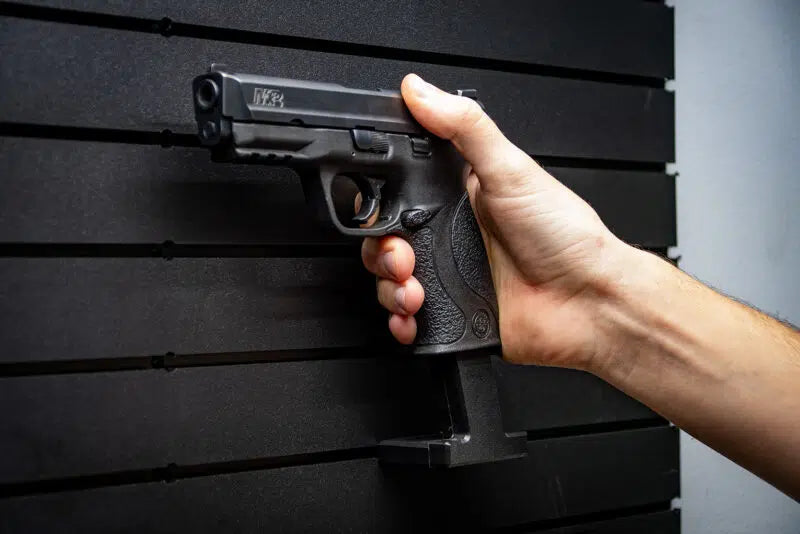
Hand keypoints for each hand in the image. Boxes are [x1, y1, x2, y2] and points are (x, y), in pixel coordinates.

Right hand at [361, 74, 631, 369]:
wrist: (588, 301)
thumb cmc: (566, 236)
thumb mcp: (512, 170)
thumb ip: (465, 127)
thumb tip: (421, 90)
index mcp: (457, 197)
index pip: (398, 193)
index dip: (379, 202)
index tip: (379, 210)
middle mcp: (448, 235)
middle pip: (384, 240)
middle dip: (381, 252)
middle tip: (404, 257)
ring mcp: (448, 275)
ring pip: (388, 281)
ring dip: (389, 289)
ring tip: (414, 290)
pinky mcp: (451, 313)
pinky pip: (406, 317)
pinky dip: (399, 321)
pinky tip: (412, 316)